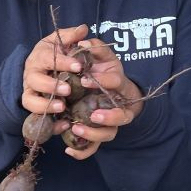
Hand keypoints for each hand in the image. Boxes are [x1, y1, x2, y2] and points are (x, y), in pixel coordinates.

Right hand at [21, 25, 87, 139]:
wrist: (38, 71)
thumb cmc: (52, 55)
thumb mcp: (59, 43)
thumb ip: (70, 36)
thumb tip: (83, 28)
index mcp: (39, 57)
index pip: (46, 58)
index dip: (61, 62)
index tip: (78, 65)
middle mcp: (31, 75)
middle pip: (35, 81)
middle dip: (51, 85)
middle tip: (68, 89)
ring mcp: (30, 92)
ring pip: (30, 101)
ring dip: (45, 105)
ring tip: (62, 107)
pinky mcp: (34, 108)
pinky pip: (37, 118)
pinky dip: (49, 124)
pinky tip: (63, 124)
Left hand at [63, 38, 142, 159]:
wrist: (106, 89)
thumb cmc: (101, 70)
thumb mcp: (100, 56)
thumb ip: (94, 47)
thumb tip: (82, 38)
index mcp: (118, 85)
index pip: (118, 83)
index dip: (106, 82)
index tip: (85, 80)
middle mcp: (118, 106)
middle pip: (121, 117)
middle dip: (109, 117)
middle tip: (93, 115)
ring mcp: (109, 123)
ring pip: (108, 135)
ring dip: (94, 134)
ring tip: (75, 129)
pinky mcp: (97, 134)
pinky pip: (92, 148)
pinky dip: (82, 152)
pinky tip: (69, 151)